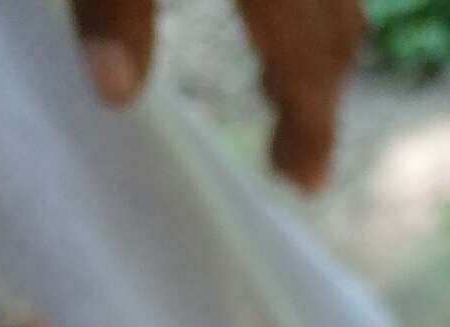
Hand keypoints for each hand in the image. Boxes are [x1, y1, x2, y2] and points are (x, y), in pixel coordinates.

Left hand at [70, 0, 362, 188]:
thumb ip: (111, 11)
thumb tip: (116, 96)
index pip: (307, 58)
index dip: (312, 127)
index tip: (300, 185)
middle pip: (338, 25)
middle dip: (320, 93)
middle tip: (288, 156)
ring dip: (312, 45)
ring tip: (274, 88)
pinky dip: (301, 2)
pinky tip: (262, 11)